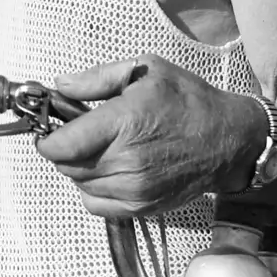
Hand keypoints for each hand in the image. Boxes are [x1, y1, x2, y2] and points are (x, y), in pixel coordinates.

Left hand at [34, 54, 260, 216]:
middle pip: (67, 166)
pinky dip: (92, 189)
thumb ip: (96, 78)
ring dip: (78, 168)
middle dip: (63, 149)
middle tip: (76, 133)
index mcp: (124, 123)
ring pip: (80, 185)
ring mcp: (136, 188)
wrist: (229, 140)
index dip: (47, 138)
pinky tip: (107, 169)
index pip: (63, 145)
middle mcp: (127, 160)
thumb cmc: (188, 100)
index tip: (48, 128)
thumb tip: (61, 86)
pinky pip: (96, 205)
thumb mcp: (144, 70)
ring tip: (97, 148)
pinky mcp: (144, 207)